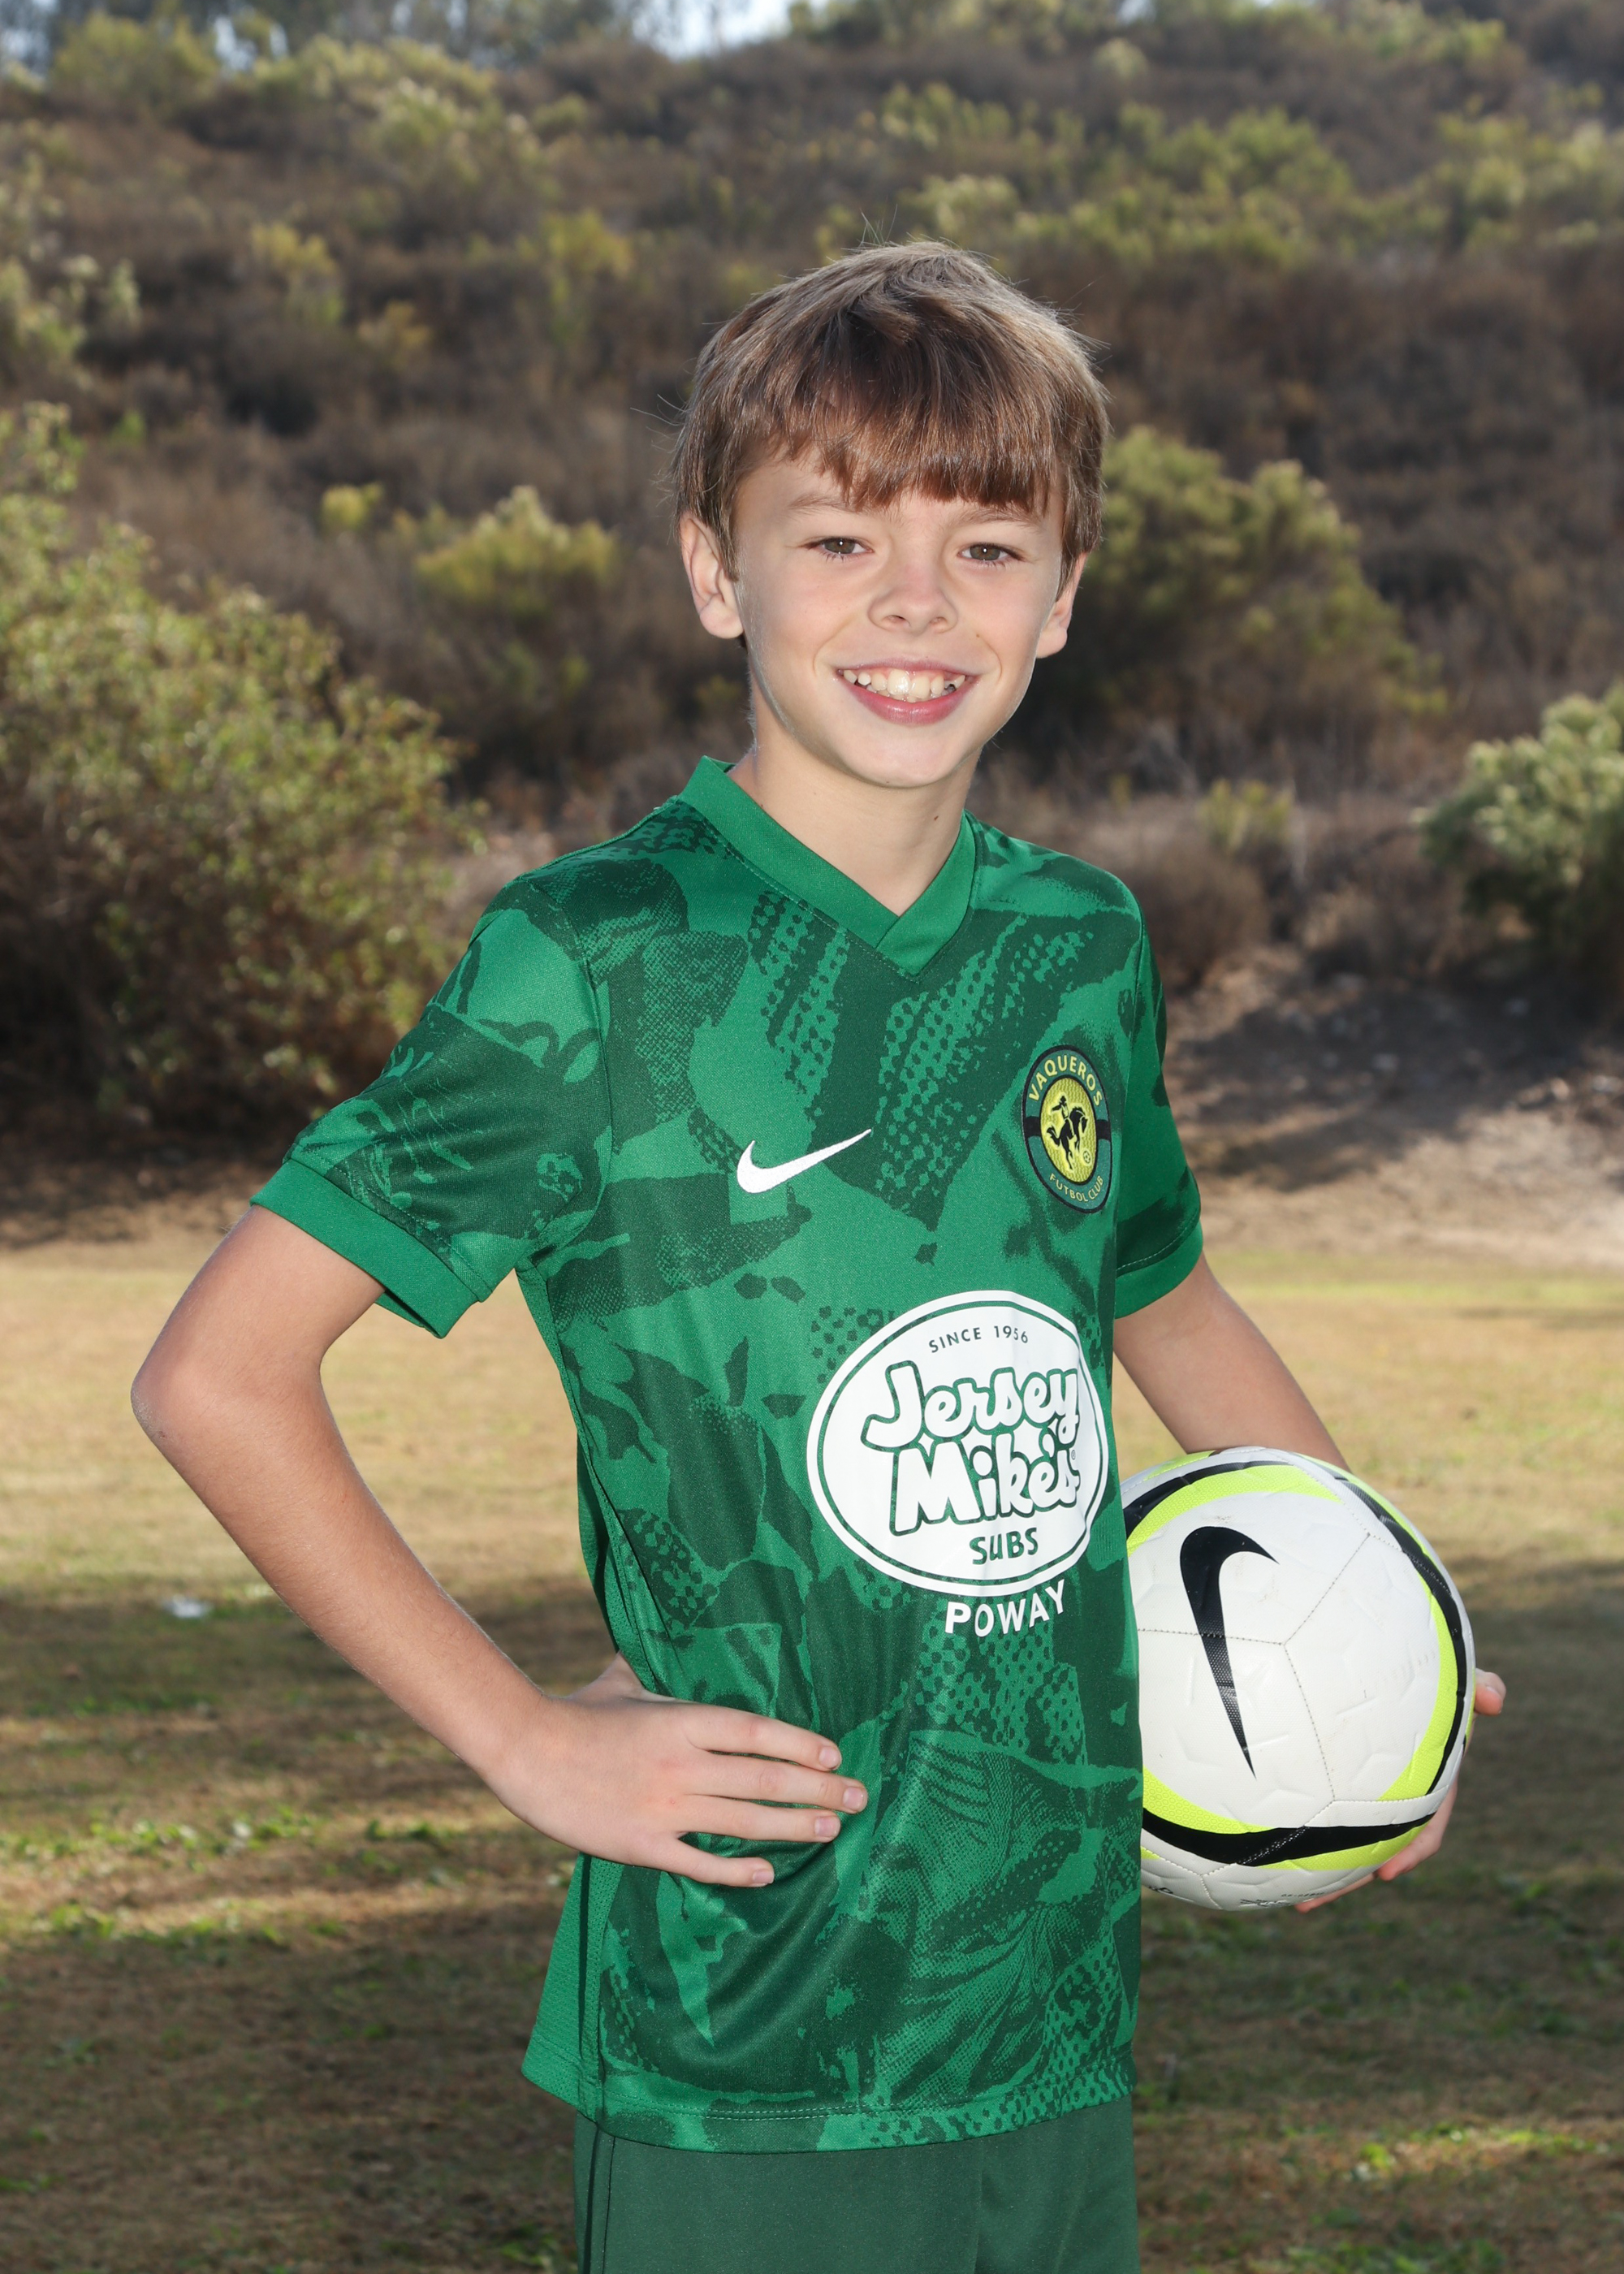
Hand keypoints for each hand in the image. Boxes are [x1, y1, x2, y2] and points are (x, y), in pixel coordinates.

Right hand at [489, 1652, 867, 1889]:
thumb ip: (659, 1664)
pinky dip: (736, 1868)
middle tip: (859, 1797)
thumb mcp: (625, 1678)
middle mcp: (681, 1764)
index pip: (755, 1732)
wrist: (526, 1752)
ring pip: (743, 1821)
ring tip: (833, 1828)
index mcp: (680, 1720)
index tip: (836, 1755)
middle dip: (817, 1789)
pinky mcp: (642, 1843)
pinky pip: (700, 1861)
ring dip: (793, 1826)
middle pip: (763, 1778)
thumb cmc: (578, 1711)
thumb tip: (677, 1627)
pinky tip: (768, 1872)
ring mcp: (664, 1806)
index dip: (801, 1743)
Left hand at [1294, 1669, 1505, 1912]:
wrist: (1388, 1661)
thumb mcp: (1452, 1681)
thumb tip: (1494, 1698)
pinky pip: (1322, 1812)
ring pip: (1346, 1840)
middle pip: (1376, 1848)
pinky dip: (1305, 1832)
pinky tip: (1273, 1849)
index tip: (1389, 1873)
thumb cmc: (1427, 1676)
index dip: (1412, 1852)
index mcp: (1428, 1781)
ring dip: (1321, 1870)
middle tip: (1308, 1903)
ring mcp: (1365, 1791)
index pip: (1426, 1826)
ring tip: (1289, 1898)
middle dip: (1349, 1878)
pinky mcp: (1335, 1781)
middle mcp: (1396, 1794)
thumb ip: (1474, 1686)